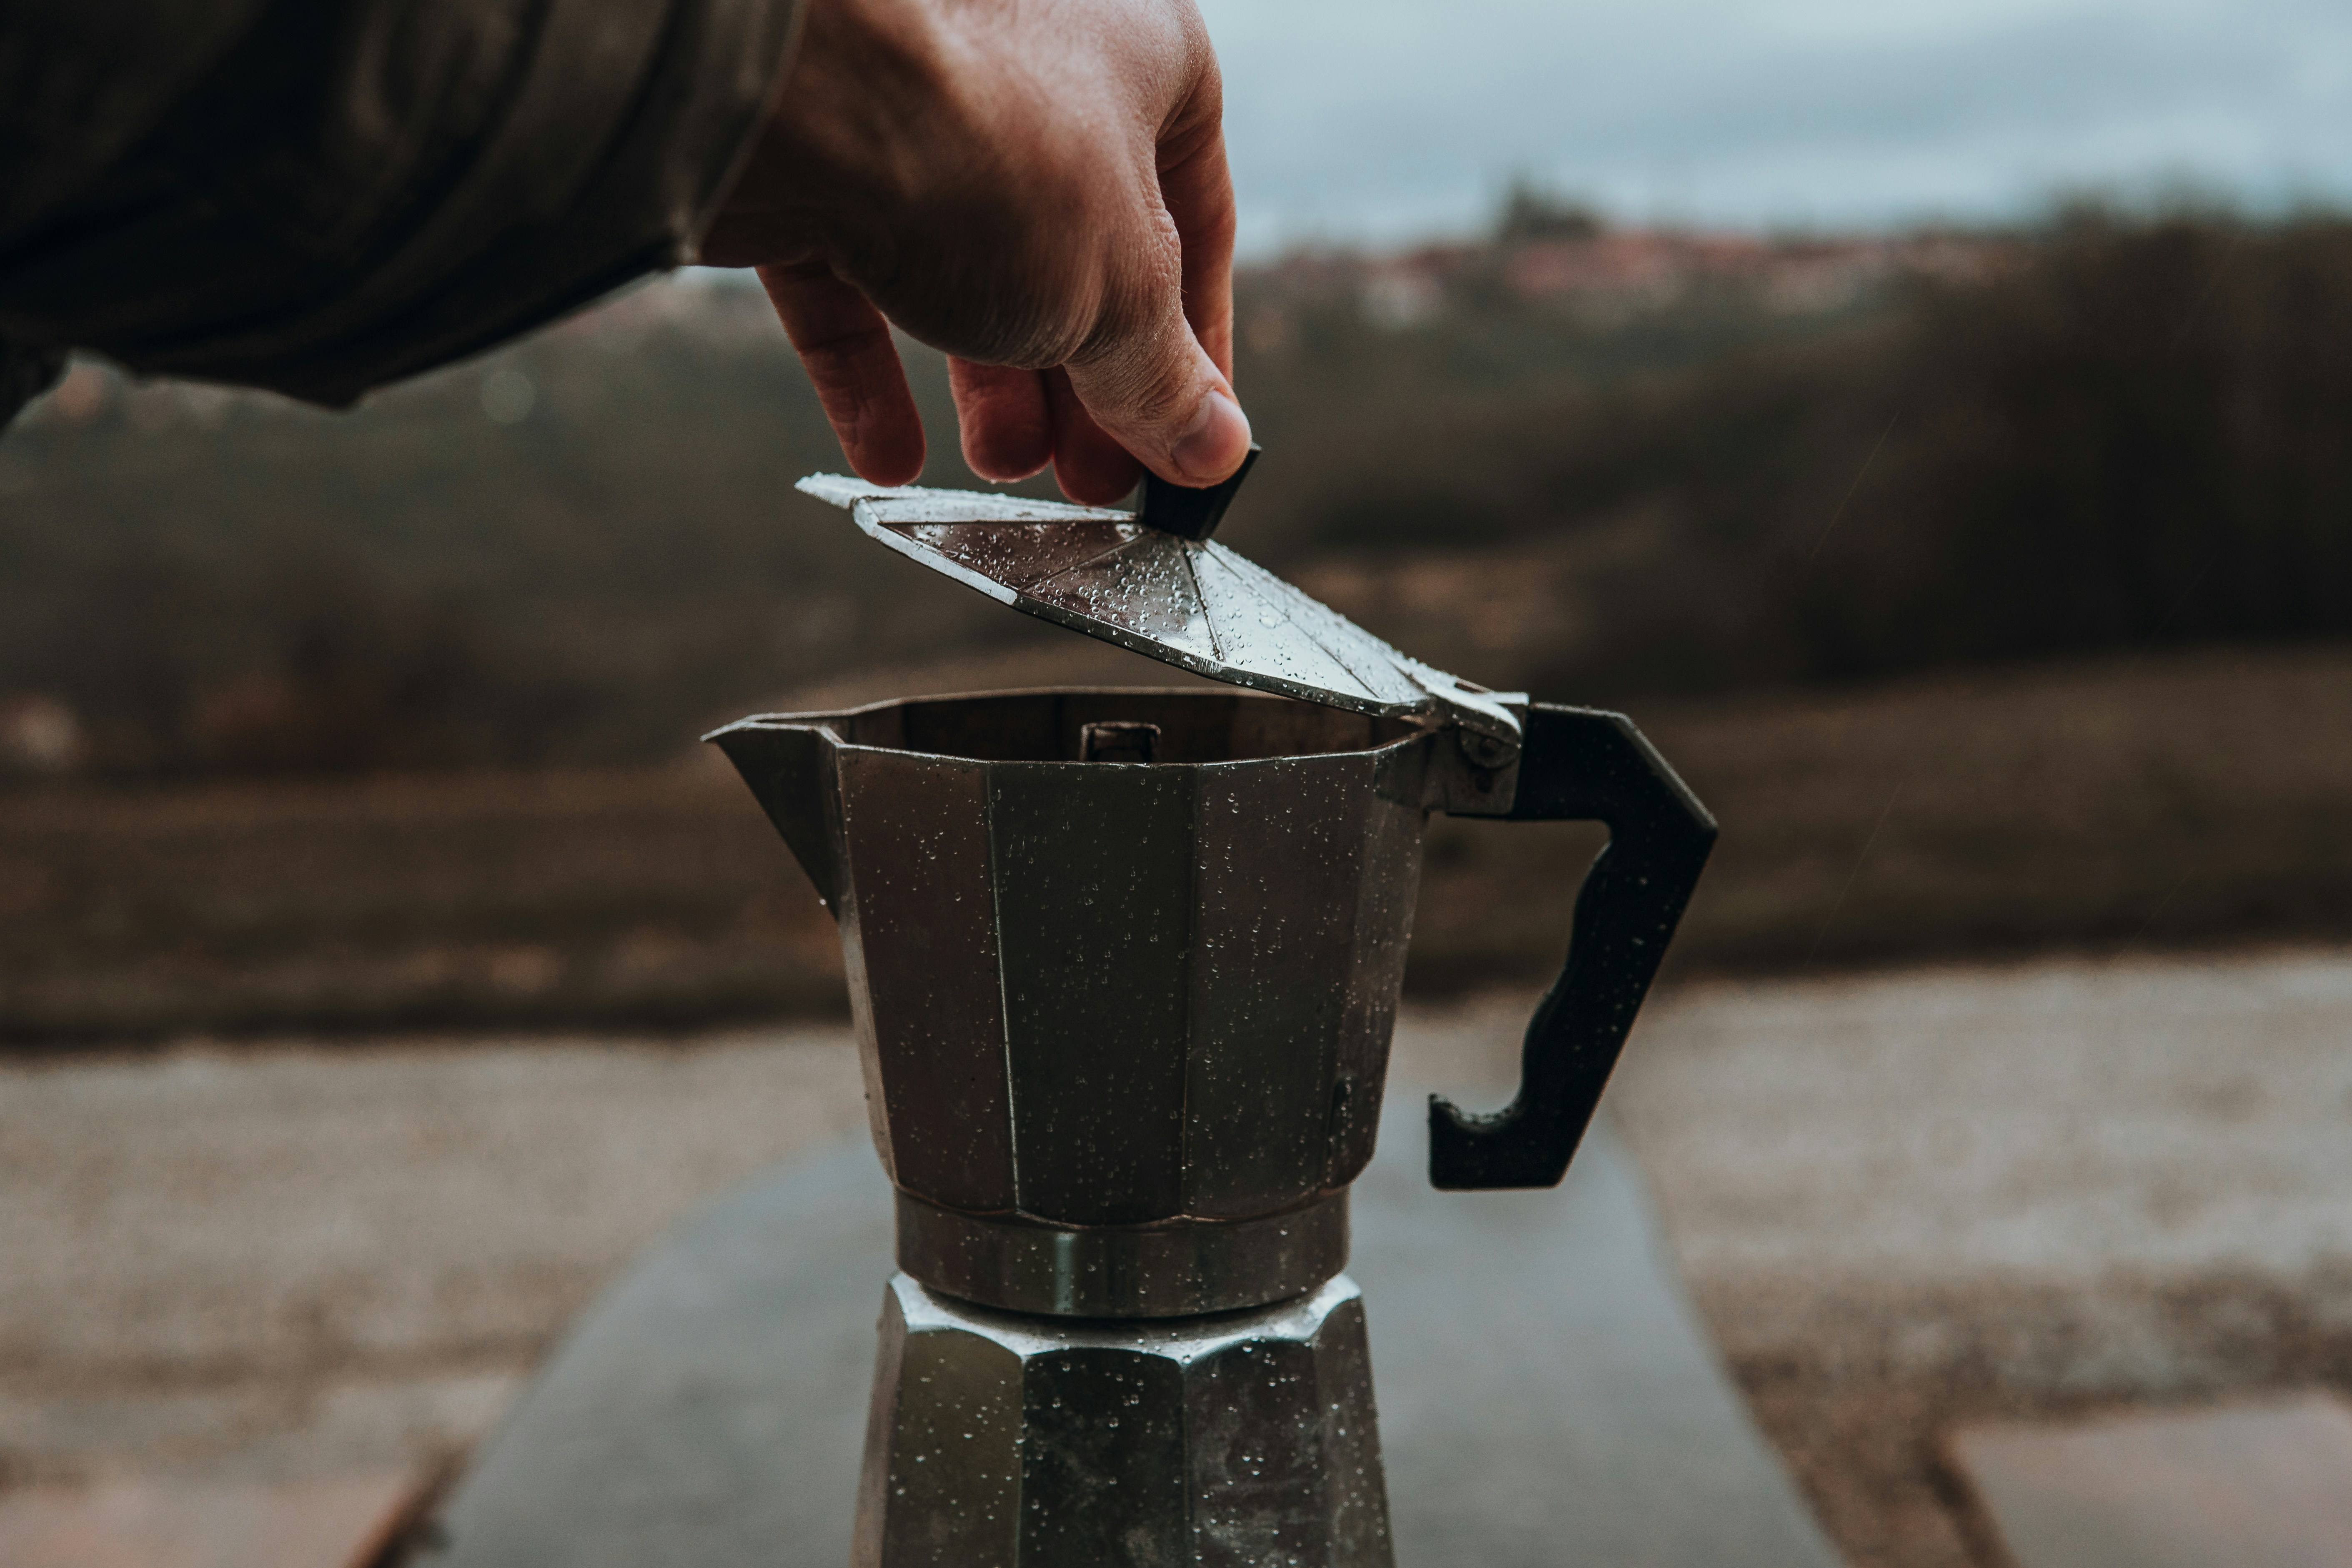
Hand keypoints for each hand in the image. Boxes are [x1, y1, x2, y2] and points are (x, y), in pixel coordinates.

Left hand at [699, 0, 1250, 504]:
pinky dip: (874, 369)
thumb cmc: (991, 151)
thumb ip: (1163, 379)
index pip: (1194, 214)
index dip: (1194, 343)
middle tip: (1090, 479)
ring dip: (989, 387)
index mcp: (1140, 51)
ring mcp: (912, 101)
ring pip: (966, 264)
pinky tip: (891, 459)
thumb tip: (1210, 446)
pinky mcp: (810, 154)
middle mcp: (1029, 56)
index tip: (1186, 437)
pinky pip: (851, 275)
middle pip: (1077, 251)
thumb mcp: (1116, 292)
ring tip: (1000, 468)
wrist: (789, 95)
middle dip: (1083, 383)